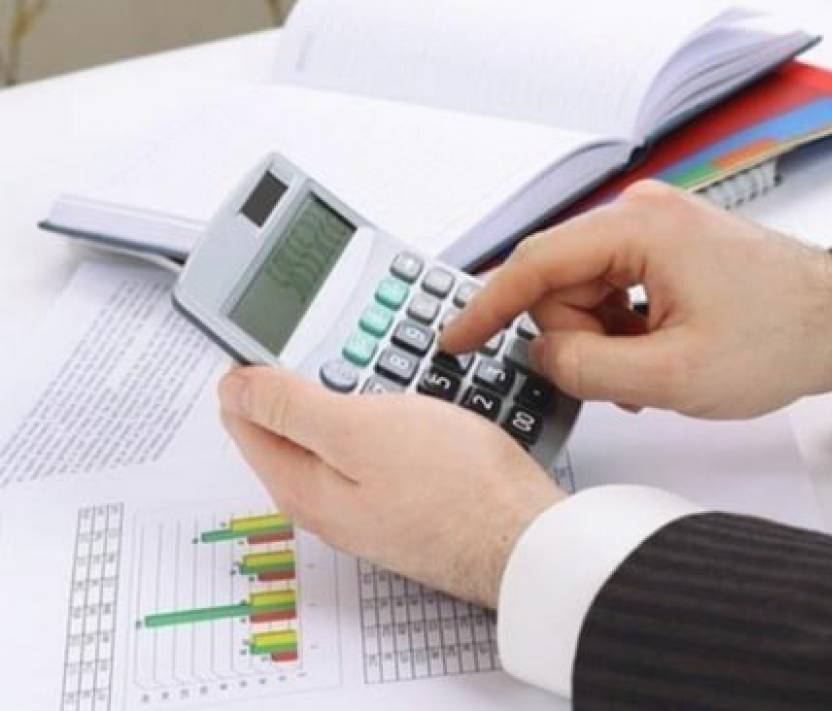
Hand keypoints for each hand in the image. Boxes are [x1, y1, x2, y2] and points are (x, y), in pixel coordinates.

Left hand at [218, 367, 564, 608]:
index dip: (259, 366)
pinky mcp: (403, 501)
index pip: (243, 414)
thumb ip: (290, 407)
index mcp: (298, 484)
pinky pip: (381, 447)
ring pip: (342, 432)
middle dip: (315, 378)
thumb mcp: (359, 431)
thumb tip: (233, 386)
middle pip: (293, 423)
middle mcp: (323, 502)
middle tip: (359, 350)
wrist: (525, 537)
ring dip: (363, 394)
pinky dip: (393, 417)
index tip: (293, 335)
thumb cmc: (453, 487)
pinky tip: (423, 404)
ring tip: (398, 371)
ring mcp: (365, 504)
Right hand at [442, 181, 831, 418]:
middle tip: (625, 378)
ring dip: (603, 340)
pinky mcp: (667, 247)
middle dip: (576, 338)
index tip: (454, 339)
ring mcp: (655, 228)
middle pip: (559, 284)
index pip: (536, 264)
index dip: (488, 307)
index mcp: (640, 229)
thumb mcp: (673, 375)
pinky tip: (655, 354)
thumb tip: (538, 356)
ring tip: (651, 371)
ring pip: (584, 292)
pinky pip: (613, 291)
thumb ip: (588, 368)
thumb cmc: (779, 339)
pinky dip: (621, 330)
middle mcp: (642, 214)